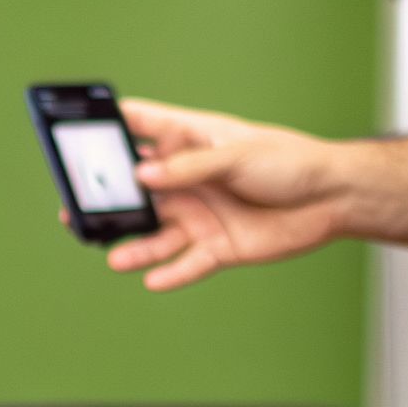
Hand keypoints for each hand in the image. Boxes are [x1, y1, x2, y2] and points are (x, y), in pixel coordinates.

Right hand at [88, 99, 356, 290]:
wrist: (332, 199)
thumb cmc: (289, 162)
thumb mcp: (237, 154)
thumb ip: (189, 166)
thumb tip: (142, 174)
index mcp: (189, 143)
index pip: (140, 127)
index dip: (109, 126)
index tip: (75, 131)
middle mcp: (186, 180)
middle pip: (135, 190)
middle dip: (106, 199)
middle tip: (76, 209)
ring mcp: (199, 214)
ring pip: (155, 233)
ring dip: (133, 244)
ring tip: (113, 254)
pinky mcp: (217, 247)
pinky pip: (186, 264)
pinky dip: (170, 273)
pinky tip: (152, 280)